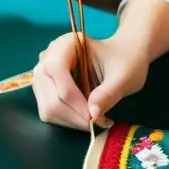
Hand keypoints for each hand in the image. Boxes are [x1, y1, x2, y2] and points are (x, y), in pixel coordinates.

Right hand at [32, 33, 150, 129]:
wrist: (123, 58)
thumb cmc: (126, 61)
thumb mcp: (124, 76)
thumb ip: (108, 93)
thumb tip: (92, 114)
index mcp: (64, 44)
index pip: (58, 73)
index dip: (75, 100)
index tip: (96, 118)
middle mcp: (46, 59)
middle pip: (50, 96)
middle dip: (75, 115)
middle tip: (99, 124)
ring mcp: (43, 76)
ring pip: (47, 108)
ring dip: (71, 121)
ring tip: (95, 121)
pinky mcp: (45, 91)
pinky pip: (49, 112)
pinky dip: (68, 121)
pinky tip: (86, 118)